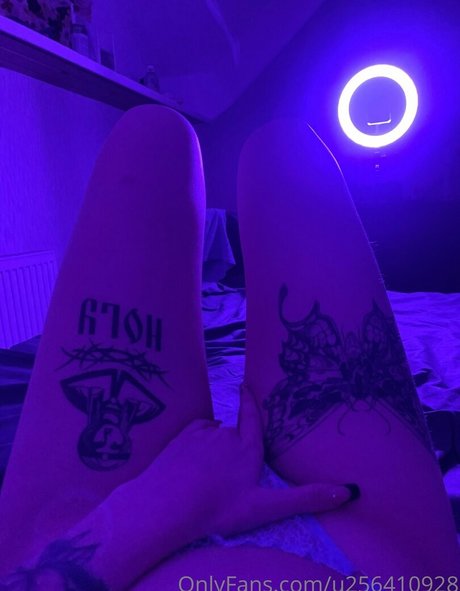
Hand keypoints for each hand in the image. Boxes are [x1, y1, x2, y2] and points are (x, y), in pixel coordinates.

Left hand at [134, 384, 355, 538]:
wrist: (169, 505)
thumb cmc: (218, 509)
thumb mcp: (264, 508)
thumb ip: (304, 499)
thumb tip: (347, 492)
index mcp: (248, 449)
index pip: (252, 418)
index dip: (250, 401)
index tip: (246, 385)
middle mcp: (228, 434)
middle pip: (232, 435)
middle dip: (230, 448)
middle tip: (222, 475)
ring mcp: (204, 431)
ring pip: (212, 435)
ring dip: (212, 448)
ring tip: (204, 475)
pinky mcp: (184, 435)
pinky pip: (195, 434)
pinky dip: (195, 444)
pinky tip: (190, 464)